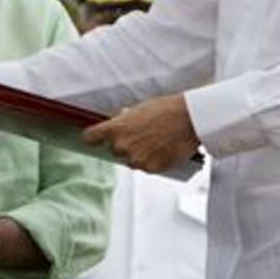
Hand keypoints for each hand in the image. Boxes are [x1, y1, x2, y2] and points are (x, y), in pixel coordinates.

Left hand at [83, 93, 199, 172]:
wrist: (189, 119)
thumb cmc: (166, 110)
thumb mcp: (138, 109)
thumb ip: (124, 120)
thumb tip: (119, 123)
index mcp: (115, 128)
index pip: (90, 138)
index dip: (93, 138)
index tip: (95, 139)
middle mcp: (122, 146)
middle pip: (114, 150)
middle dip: (124, 145)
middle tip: (141, 136)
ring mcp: (136, 159)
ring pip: (131, 160)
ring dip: (138, 155)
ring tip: (156, 142)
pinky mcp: (150, 169)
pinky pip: (145, 167)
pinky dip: (152, 161)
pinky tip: (163, 149)